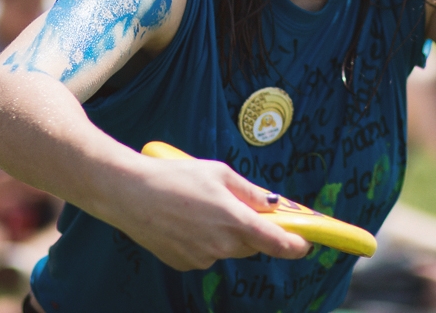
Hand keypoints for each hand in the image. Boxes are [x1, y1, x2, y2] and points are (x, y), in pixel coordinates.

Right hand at [110, 154, 310, 270]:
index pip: (277, 242)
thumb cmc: (175, 176)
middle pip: (252, 244)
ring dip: (226, 233)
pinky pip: (206, 253)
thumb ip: (250, 191)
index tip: (306, 242)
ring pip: (228, 248)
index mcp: (234, 220)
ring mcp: (201, 258)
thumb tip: (275, 203)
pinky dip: (204, 239)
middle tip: (239, 207)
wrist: (129, 193)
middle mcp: (221, 245)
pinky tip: (185, 219)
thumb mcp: (218, 173)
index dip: (296, 245)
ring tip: (201, 206)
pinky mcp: (183, 264)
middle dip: (253, 229)